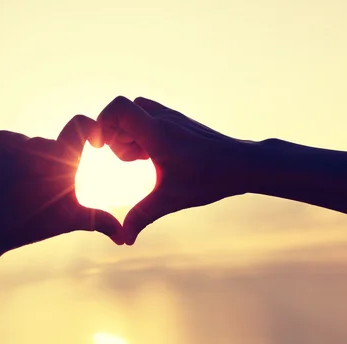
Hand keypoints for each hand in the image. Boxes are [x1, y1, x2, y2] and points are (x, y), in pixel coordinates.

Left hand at [0, 115, 123, 251]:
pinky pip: (12, 141)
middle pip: (53, 146)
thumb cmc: (31, 224)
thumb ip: (100, 221)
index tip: (92, 139)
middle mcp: (40, 145)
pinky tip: (4, 176)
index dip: (88, 129)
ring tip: (17, 186)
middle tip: (36, 190)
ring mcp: (17, 140)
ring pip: (32, 145)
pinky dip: (10, 155)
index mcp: (63, 159)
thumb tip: (125, 238)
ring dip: (29, 160)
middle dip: (50, 164)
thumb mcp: (70, 219)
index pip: (81, 125)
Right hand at [97, 96, 247, 244]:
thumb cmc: (210, 179)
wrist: (243, 164)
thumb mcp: (171, 200)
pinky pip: (146, 117)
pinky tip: (151, 156)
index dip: (102, 123)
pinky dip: (141, 133)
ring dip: (128, 134)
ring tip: (140, 159)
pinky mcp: (176, 120)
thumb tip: (124, 240)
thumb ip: (142, 217)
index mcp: (157, 133)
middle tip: (129, 161)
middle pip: (121, 113)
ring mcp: (170, 116)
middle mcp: (162, 118)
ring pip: (134, 113)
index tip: (102, 147)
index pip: (118, 107)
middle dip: (115, 136)